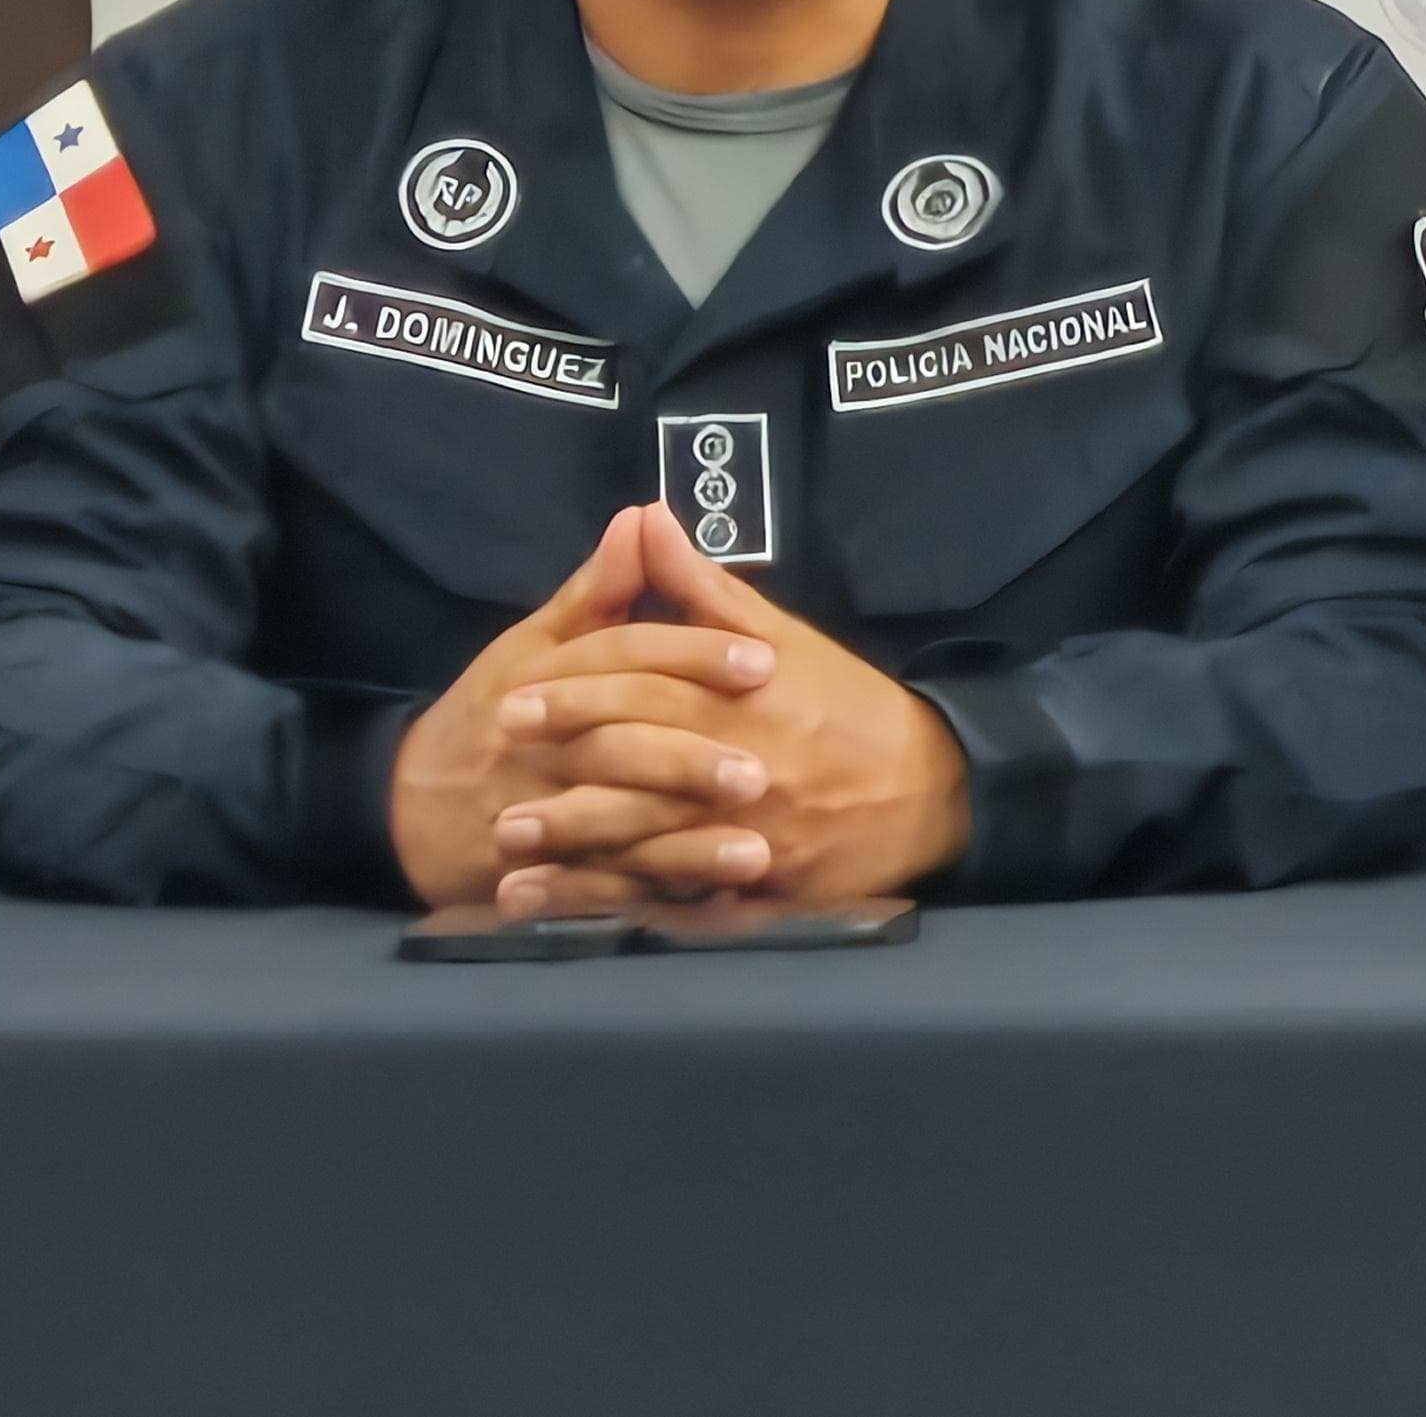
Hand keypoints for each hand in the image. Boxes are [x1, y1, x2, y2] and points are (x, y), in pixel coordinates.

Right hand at [388, 508, 776, 909]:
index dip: (693, 654)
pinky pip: (601, 892)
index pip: (623, 658)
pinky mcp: (541, 875)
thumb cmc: (488, 713)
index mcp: (544, 679)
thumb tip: (643, 517)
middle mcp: (540, 747)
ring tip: (757, 851)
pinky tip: (710, 904)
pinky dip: (653, 898)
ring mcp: (537, 818)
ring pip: (614, 830)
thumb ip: (597, 590)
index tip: (764, 661)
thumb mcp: (533, 643)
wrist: (403, 805)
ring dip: (683, 845)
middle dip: (690, 760)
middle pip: (619, 748)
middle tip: (766, 769)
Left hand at [493, 502, 971, 912]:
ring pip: (649, 840)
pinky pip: (673, 900)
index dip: (578, 695)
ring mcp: (750, 834)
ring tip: (507, 847)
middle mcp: (744, 766)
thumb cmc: (846, 706)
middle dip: (561, 765)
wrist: (930, 791)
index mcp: (747, 699)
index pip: (650, 690)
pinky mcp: (756, 890)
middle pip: (639, 764)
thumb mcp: (782, 638)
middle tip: (495, 766)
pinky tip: (556, 907)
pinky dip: (608, 904)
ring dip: (573, 844)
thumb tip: (644, 518)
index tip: (514, 700)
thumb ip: (703, 589)